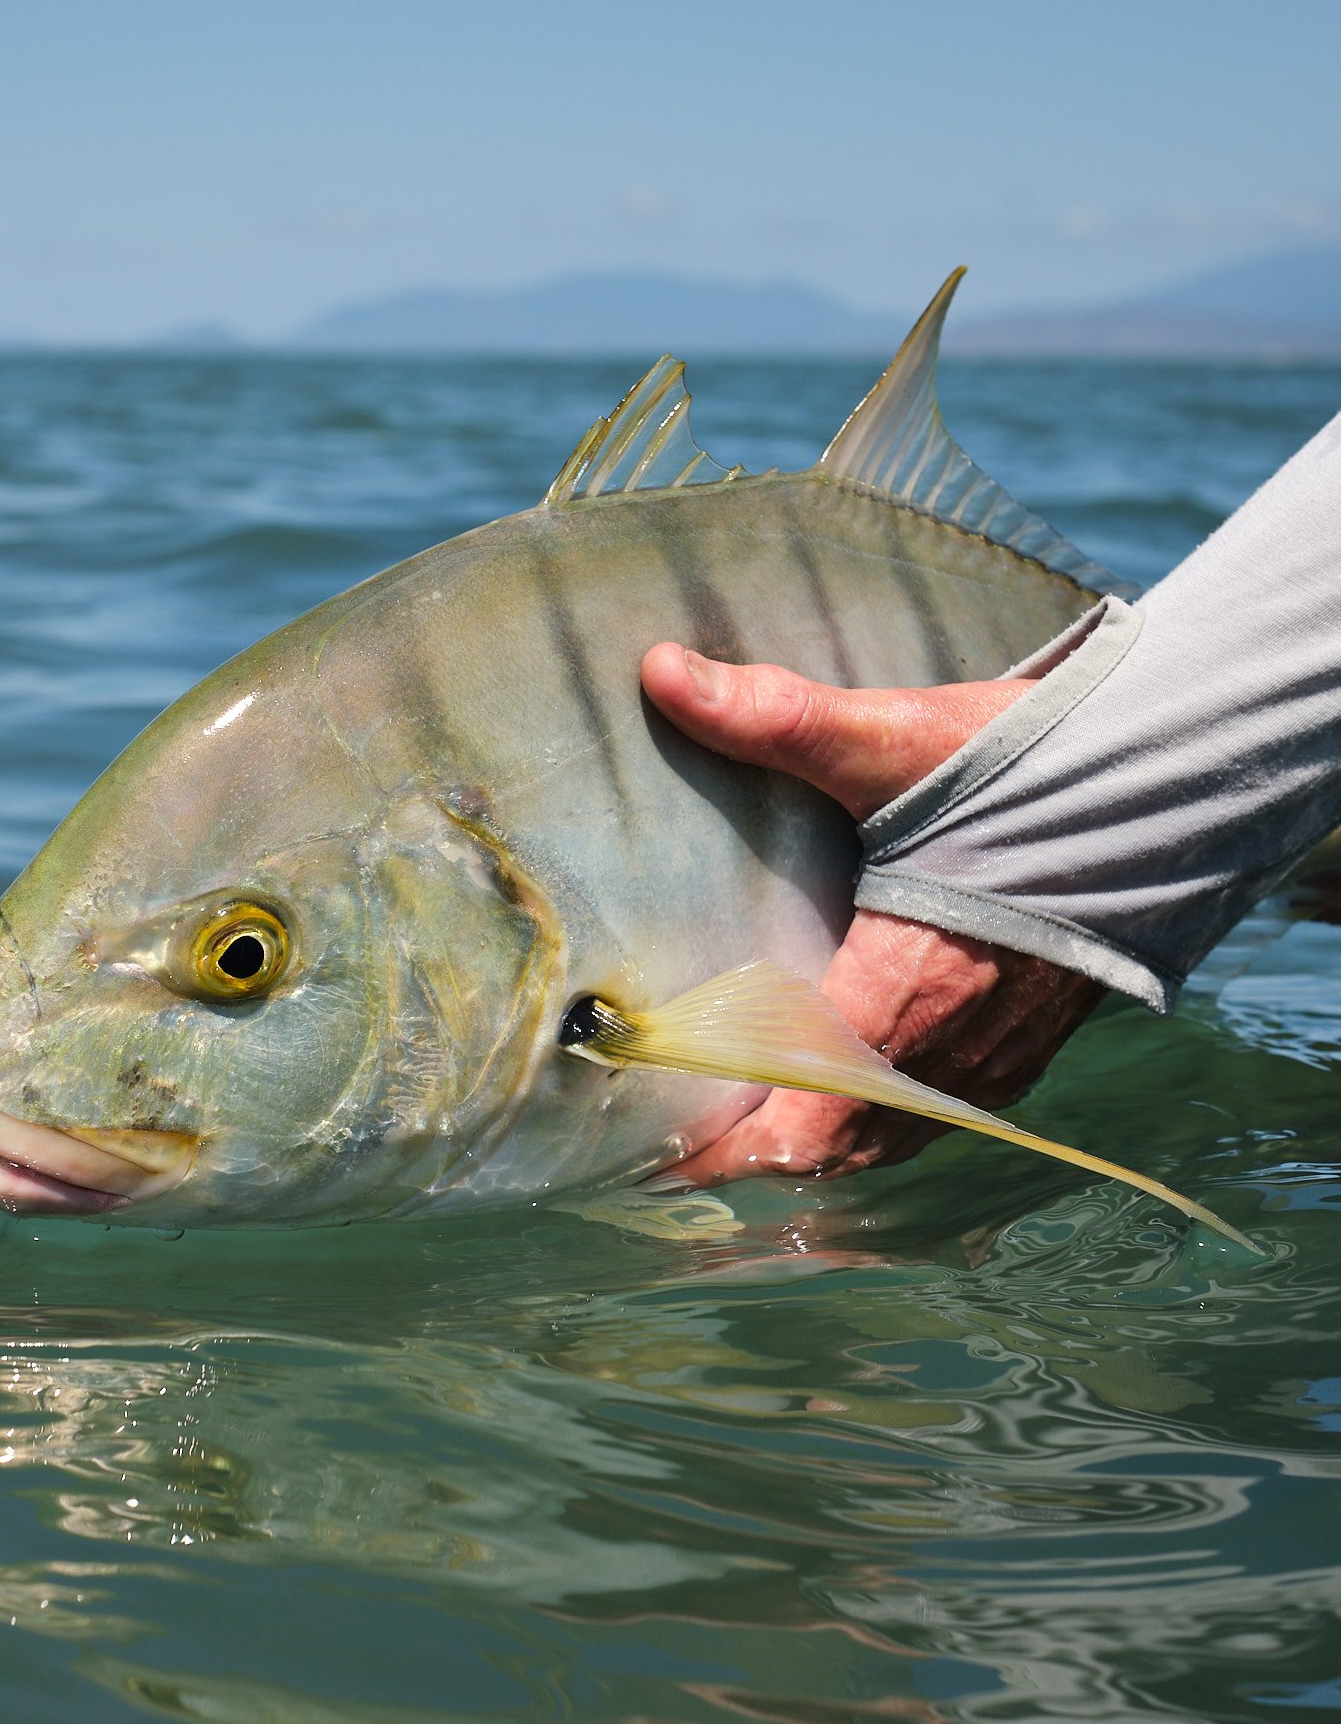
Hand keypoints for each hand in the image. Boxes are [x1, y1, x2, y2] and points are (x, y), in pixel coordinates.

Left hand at [640, 643, 1102, 1186]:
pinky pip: (929, 1112)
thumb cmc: (1034, 766)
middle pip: (829, 1147)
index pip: (796, 1122)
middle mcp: (950, 1047)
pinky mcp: (1022, 1040)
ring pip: (882, 1138)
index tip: (648, 1135)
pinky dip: (867, 1117)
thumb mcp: (895, 737)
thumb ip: (777, 716)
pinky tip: (832, 1079)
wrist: (1173, 781)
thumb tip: (663, 673)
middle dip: (746, 1148)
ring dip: (808, 1137)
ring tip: (731, 1114)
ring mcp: (994, 1054)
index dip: (719, 1145)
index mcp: (905, 992)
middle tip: (668, 1125)